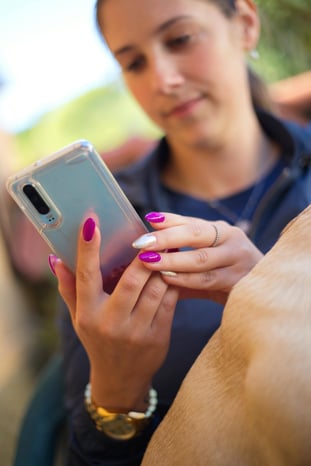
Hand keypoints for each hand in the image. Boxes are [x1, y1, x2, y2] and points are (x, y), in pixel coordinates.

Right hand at [53, 217, 178, 411]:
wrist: (120, 379)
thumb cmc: (97, 340)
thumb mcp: (79, 317)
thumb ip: (69, 288)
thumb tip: (55, 259)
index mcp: (88, 314)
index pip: (86, 276)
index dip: (87, 248)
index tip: (91, 222)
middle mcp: (111, 323)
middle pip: (132, 281)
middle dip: (144, 256)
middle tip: (151, 236)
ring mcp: (137, 331)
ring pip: (155, 288)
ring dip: (163, 265)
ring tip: (168, 246)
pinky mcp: (158, 336)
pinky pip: (169, 301)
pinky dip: (173, 282)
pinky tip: (175, 268)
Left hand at [132, 212, 262, 303]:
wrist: (262, 296)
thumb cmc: (224, 277)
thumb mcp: (204, 264)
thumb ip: (180, 258)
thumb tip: (143, 257)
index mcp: (222, 231)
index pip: (192, 222)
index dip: (171, 220)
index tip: (149, 219)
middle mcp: (232, 239)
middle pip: (197, 234)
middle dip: (167, 237)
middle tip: (142, 243)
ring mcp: (238, 259)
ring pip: (201, 258)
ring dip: (173, 261)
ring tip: (149, 262)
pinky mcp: (241, 280)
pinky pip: (208, 279)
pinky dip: (186, 279)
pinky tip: (167, 279)